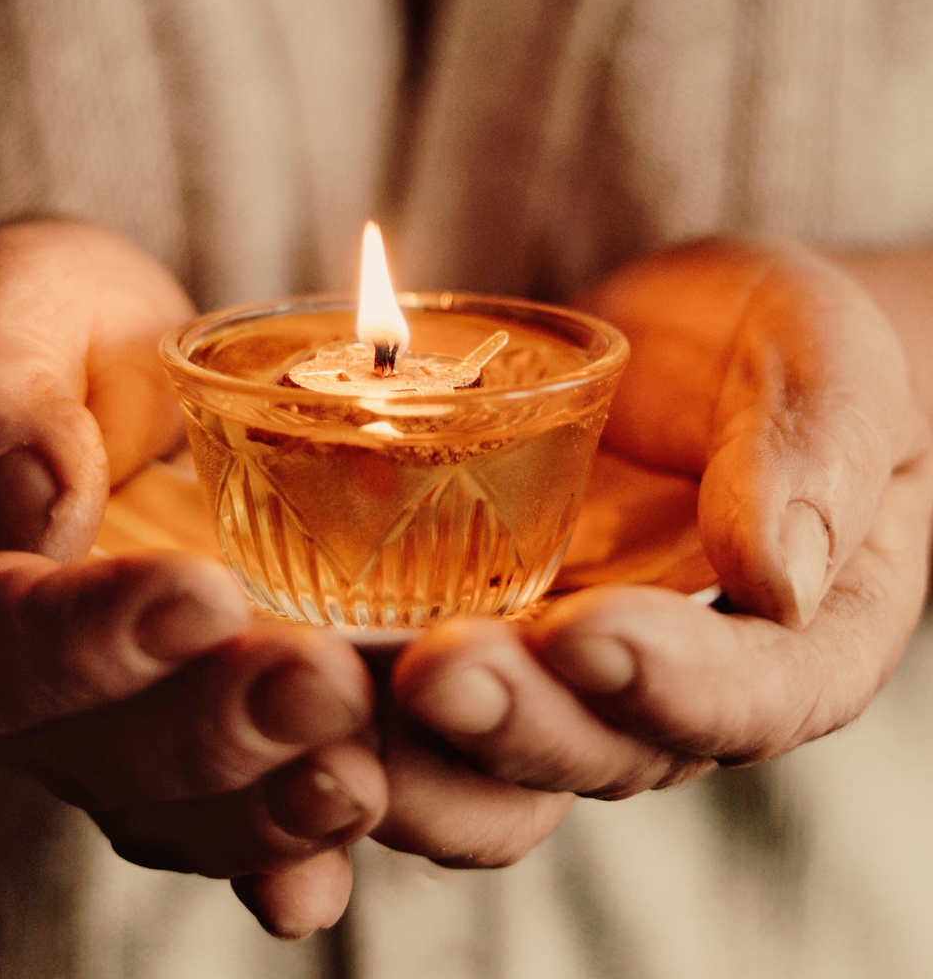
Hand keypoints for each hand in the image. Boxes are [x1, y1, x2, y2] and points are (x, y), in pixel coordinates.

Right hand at [0, 220, 385, 937]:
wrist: (63, 368)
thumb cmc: (27, 324)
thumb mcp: (0, 310)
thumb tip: (35, 504)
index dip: (91, 638)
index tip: (203, 594)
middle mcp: (12, 670)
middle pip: (91, 749)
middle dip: (213, 732)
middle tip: (323, 689)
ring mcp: (98, 708)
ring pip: (162, 803)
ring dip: (261, 811)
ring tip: (360, 782)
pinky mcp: (180, 708)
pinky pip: (217, 802)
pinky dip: (279, 845)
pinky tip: (337, 859)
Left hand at [375, 237, 932, 846]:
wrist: (687, 346)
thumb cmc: (774, 348)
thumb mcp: (826, 365)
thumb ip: (819, 453)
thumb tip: (777, 576)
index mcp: (791, 646)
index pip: (748, 700)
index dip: (672, 686)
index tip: (588, 632)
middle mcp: (664, 690)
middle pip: (592, 753)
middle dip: (512, 722)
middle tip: (437, 668)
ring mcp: (555, 674)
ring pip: (487, 762)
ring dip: (411, 750)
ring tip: (334, 692)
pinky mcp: (471, 636)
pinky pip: (410, 703)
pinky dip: (347, 717)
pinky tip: (281, 689)